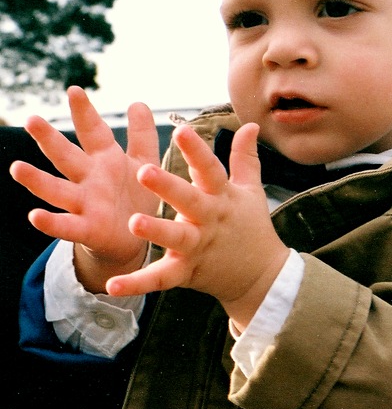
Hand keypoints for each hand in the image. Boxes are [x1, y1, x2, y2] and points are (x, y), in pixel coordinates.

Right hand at [10, 86, 159, 291]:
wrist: (134, 235)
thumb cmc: (135, 194)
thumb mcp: (144, 161)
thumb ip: (141, 134)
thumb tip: (138, 102)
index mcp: (106, 159)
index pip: (93, 132)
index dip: (85, 112)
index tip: (74, 90)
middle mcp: (89, 178)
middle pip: (66, 156)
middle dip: (50, 139)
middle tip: (32, 120)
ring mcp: (85, 203)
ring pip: (57, 189)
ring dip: (37, 180)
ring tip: (17, 168)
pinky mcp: (87, 229)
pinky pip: (66, 226)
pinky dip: (51, 222)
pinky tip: (35, 216)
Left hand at [106, 122, 289, 330]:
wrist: (261, 277)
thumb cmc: (252, 227)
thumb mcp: (251, 190)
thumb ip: (245, 156)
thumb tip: (250, 124)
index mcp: (222, 197)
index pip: (210, 169)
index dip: (196, 150)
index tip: (181, 130)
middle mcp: (209, 221)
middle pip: (189, 201)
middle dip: (168, 187)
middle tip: (144, 170)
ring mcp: (198, 248)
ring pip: (175, 239)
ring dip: (156, 231)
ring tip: (133, 222)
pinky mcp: (187, 272)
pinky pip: (161, 279)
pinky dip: (137, 283)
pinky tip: (112, 284)